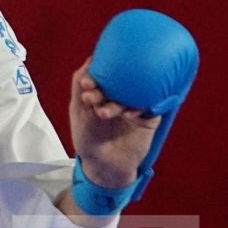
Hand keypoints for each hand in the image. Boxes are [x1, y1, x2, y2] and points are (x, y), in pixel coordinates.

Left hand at [68, 58, 162, 189]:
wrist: (106, 166)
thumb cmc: (88, 139)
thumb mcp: (78, 113)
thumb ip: (80, 88)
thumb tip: (90, 62)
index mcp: (102, 91)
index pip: (103, 73)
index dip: (96, 73)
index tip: (87, 82)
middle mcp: (120, 95)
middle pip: (119, 80)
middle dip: (107, 85)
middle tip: (94, 95)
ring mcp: (135, 105)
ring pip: (133, 92)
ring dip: (119, 100)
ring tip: (103, 113)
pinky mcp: (149, 117)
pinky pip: (149, 106)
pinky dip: (138, 107)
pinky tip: (128, 115)